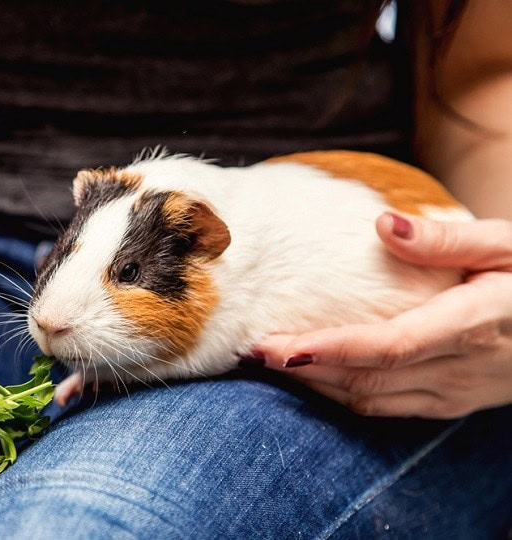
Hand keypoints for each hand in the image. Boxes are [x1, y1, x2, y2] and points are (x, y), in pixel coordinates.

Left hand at [256, 212, 511, 418]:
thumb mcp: (510, 244)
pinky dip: (341, 392)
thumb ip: (448, 239)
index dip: (328, 349)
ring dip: (315, 383)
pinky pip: (385, 405)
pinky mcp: (451, 403)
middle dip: (303, 367)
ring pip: (370, 399)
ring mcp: (457, 394)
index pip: (387, 347)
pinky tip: (311, 373)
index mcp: (475, 324)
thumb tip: (385, 224)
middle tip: (250, 348)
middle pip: (367, 378)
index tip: (276, 345)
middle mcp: (463, 369)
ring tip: (267, 360)